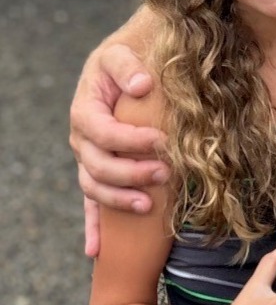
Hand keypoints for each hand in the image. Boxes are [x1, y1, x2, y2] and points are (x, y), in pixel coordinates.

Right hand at [71, 43, 167, 255]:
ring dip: (118, 200)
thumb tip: (142, 85)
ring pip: (94, 189)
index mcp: (85, 110)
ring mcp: (88, 161)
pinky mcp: (98, 175)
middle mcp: (82, 140)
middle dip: (130, 173)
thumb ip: (127, 65)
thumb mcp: (121, 53)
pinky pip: (92, 205)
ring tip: (147, 205)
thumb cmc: (125, 62)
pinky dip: (93, 229)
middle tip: (164, 173)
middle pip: (97, 165)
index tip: (161, 140)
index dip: (129, 139)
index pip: (102, 131)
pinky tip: (96, 251)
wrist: (126, 70)